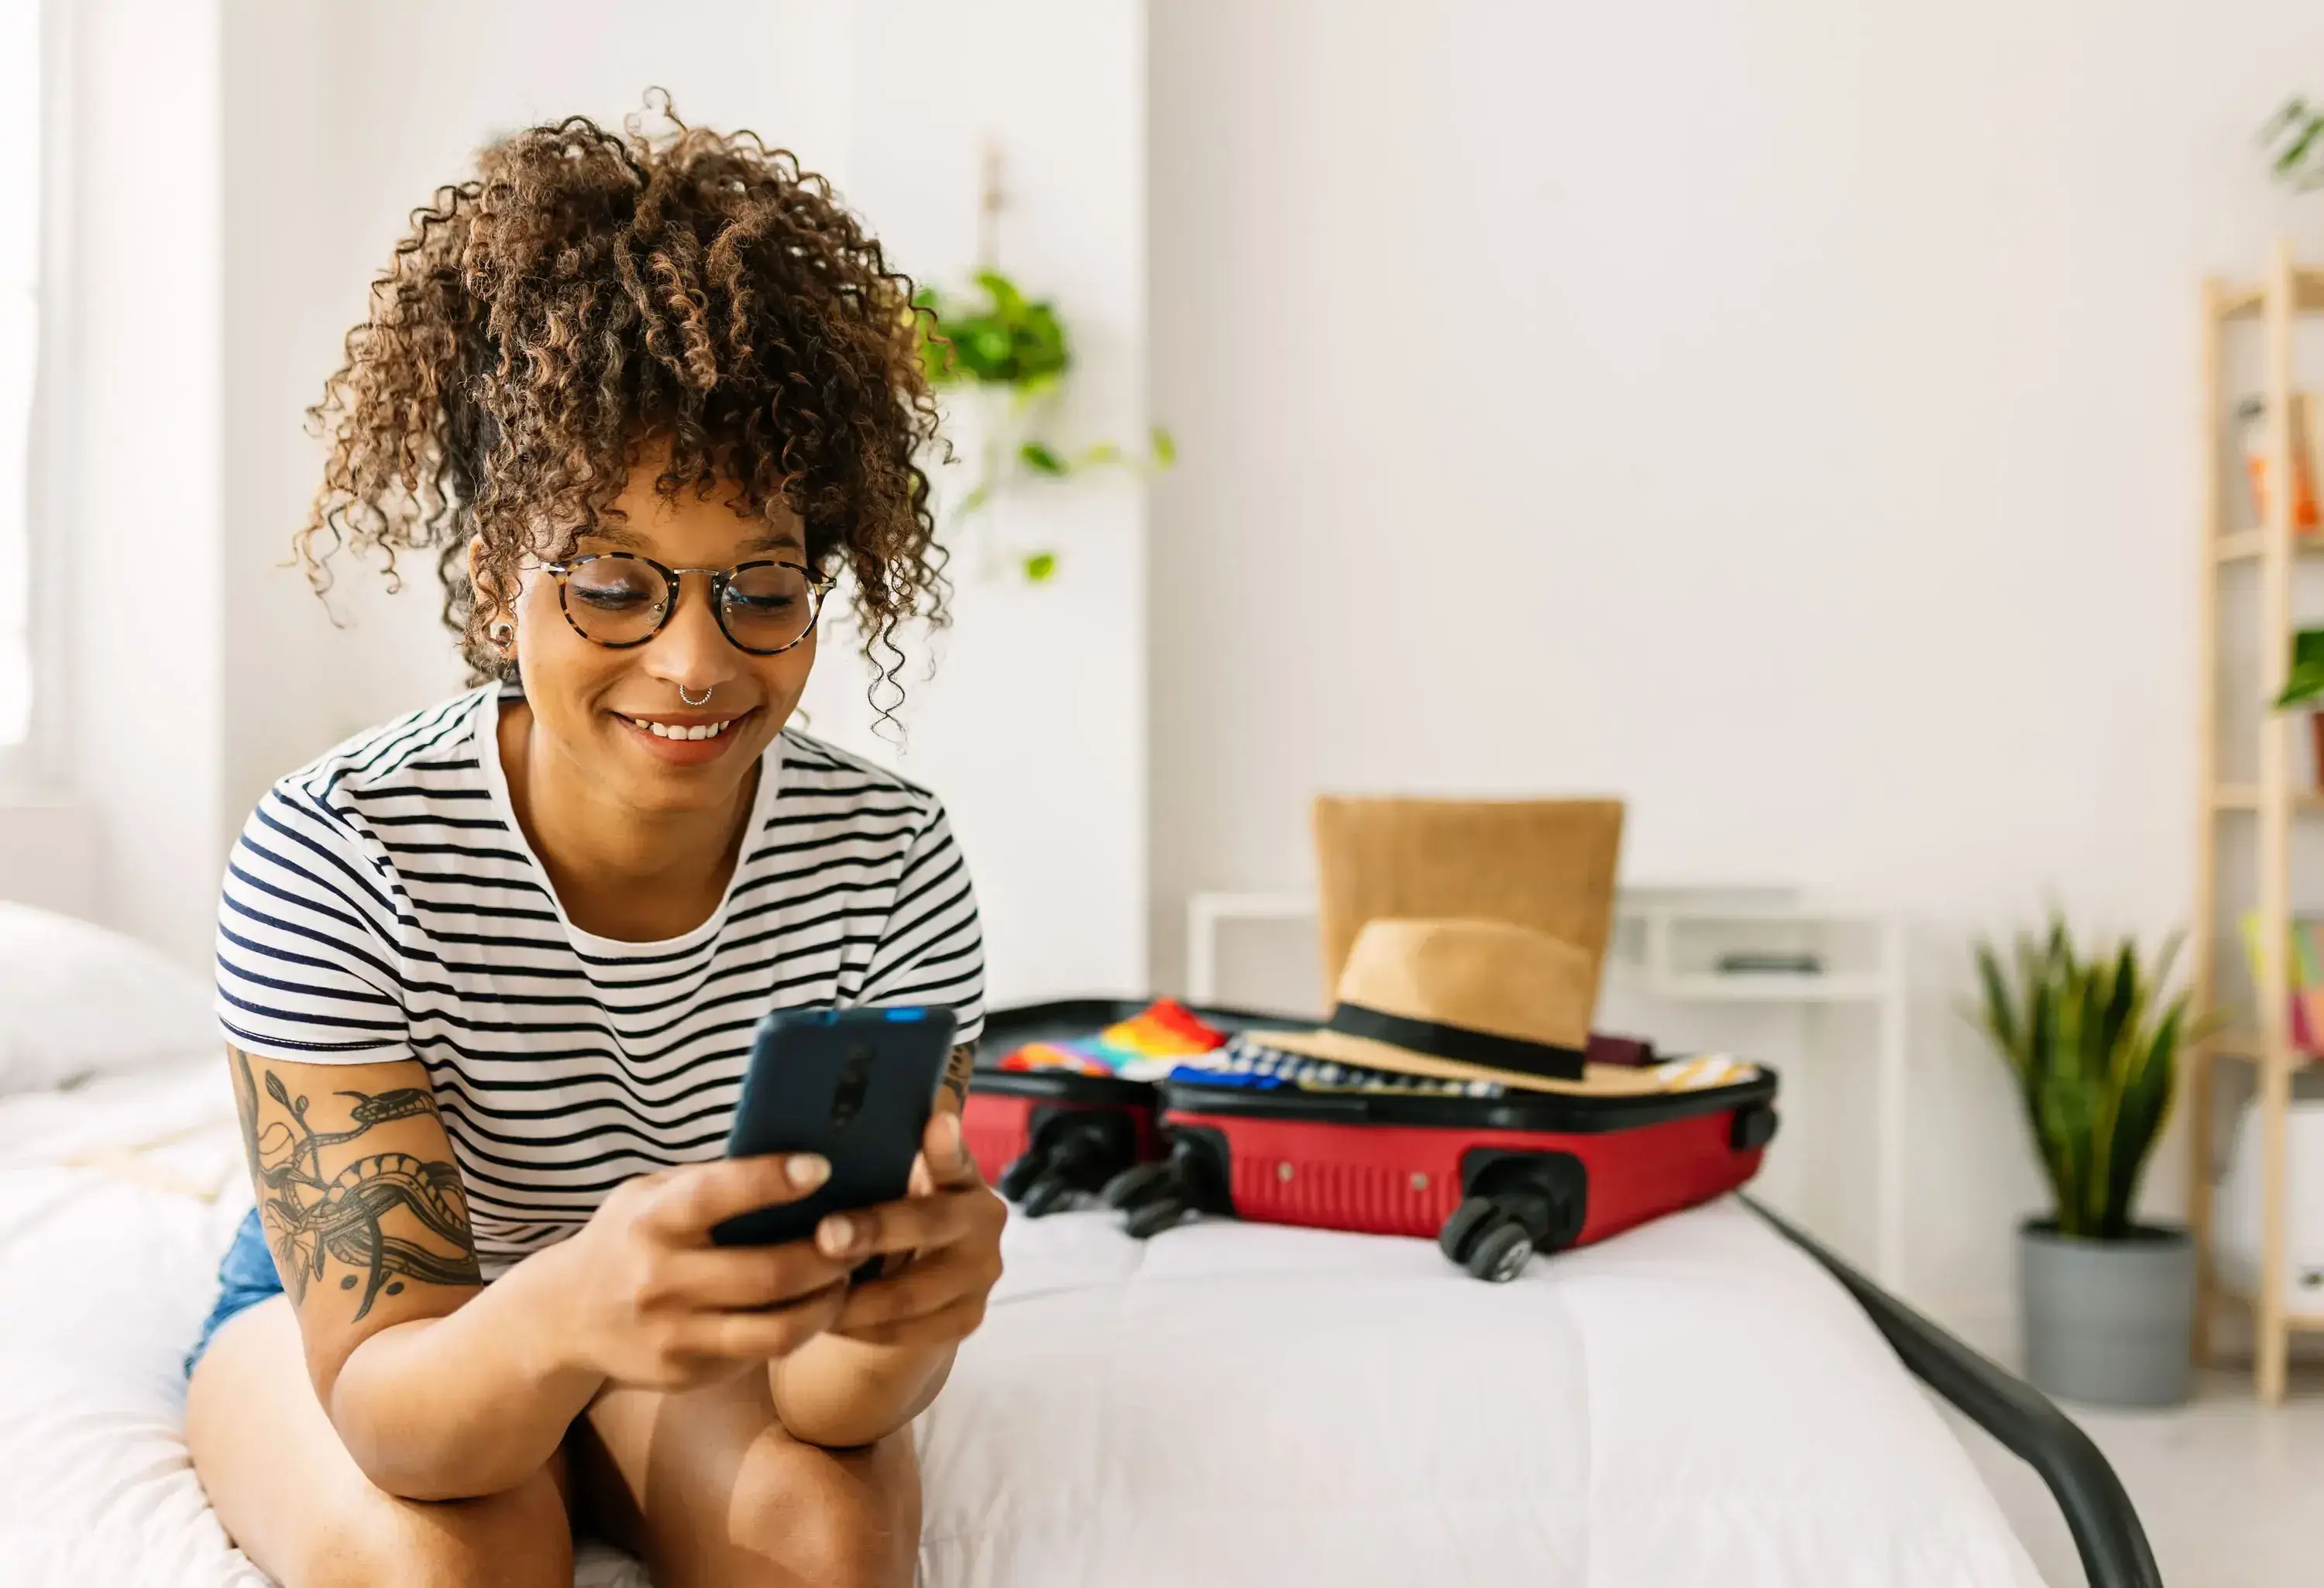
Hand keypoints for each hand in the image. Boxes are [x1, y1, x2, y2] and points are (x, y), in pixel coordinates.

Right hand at [552, 1153, 854, 1390]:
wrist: (563, 1318)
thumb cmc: (629, 1237)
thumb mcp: (650, 1195)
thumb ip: (709, 1181)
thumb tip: (797, 1157)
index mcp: (652, 1219)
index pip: (717, 1195)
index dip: (772, 1180)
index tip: (822, 1167)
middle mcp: (659, 1280)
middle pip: (768, 1273)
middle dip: (829, 1256)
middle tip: (862, 1237)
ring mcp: (673, 1334)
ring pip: (776, 1329)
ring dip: (827, 1303)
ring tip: (846, 1279)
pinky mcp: (686, 1373)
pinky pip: (759, 1355)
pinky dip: (799, 1330)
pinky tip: (815, 1308)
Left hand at [814, 1111, 1005, 1349]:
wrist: (925, 1280)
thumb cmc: (894, 1217)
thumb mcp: (894, 1186)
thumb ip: (881, 1164)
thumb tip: (826, 1133)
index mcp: (965, 1179)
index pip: (956, 1159)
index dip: (945, 1146)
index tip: (935, 1122)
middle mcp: (984, 1223)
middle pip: (929, 1225)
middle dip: (874, 1231)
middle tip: (825, 1236)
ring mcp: (981, 1276)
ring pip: (911, 1293)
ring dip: (854, 1296)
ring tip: (806, 1289)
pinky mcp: (966, 1320)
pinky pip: (905, 1331)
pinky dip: (859, 1328)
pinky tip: (823, 1319)